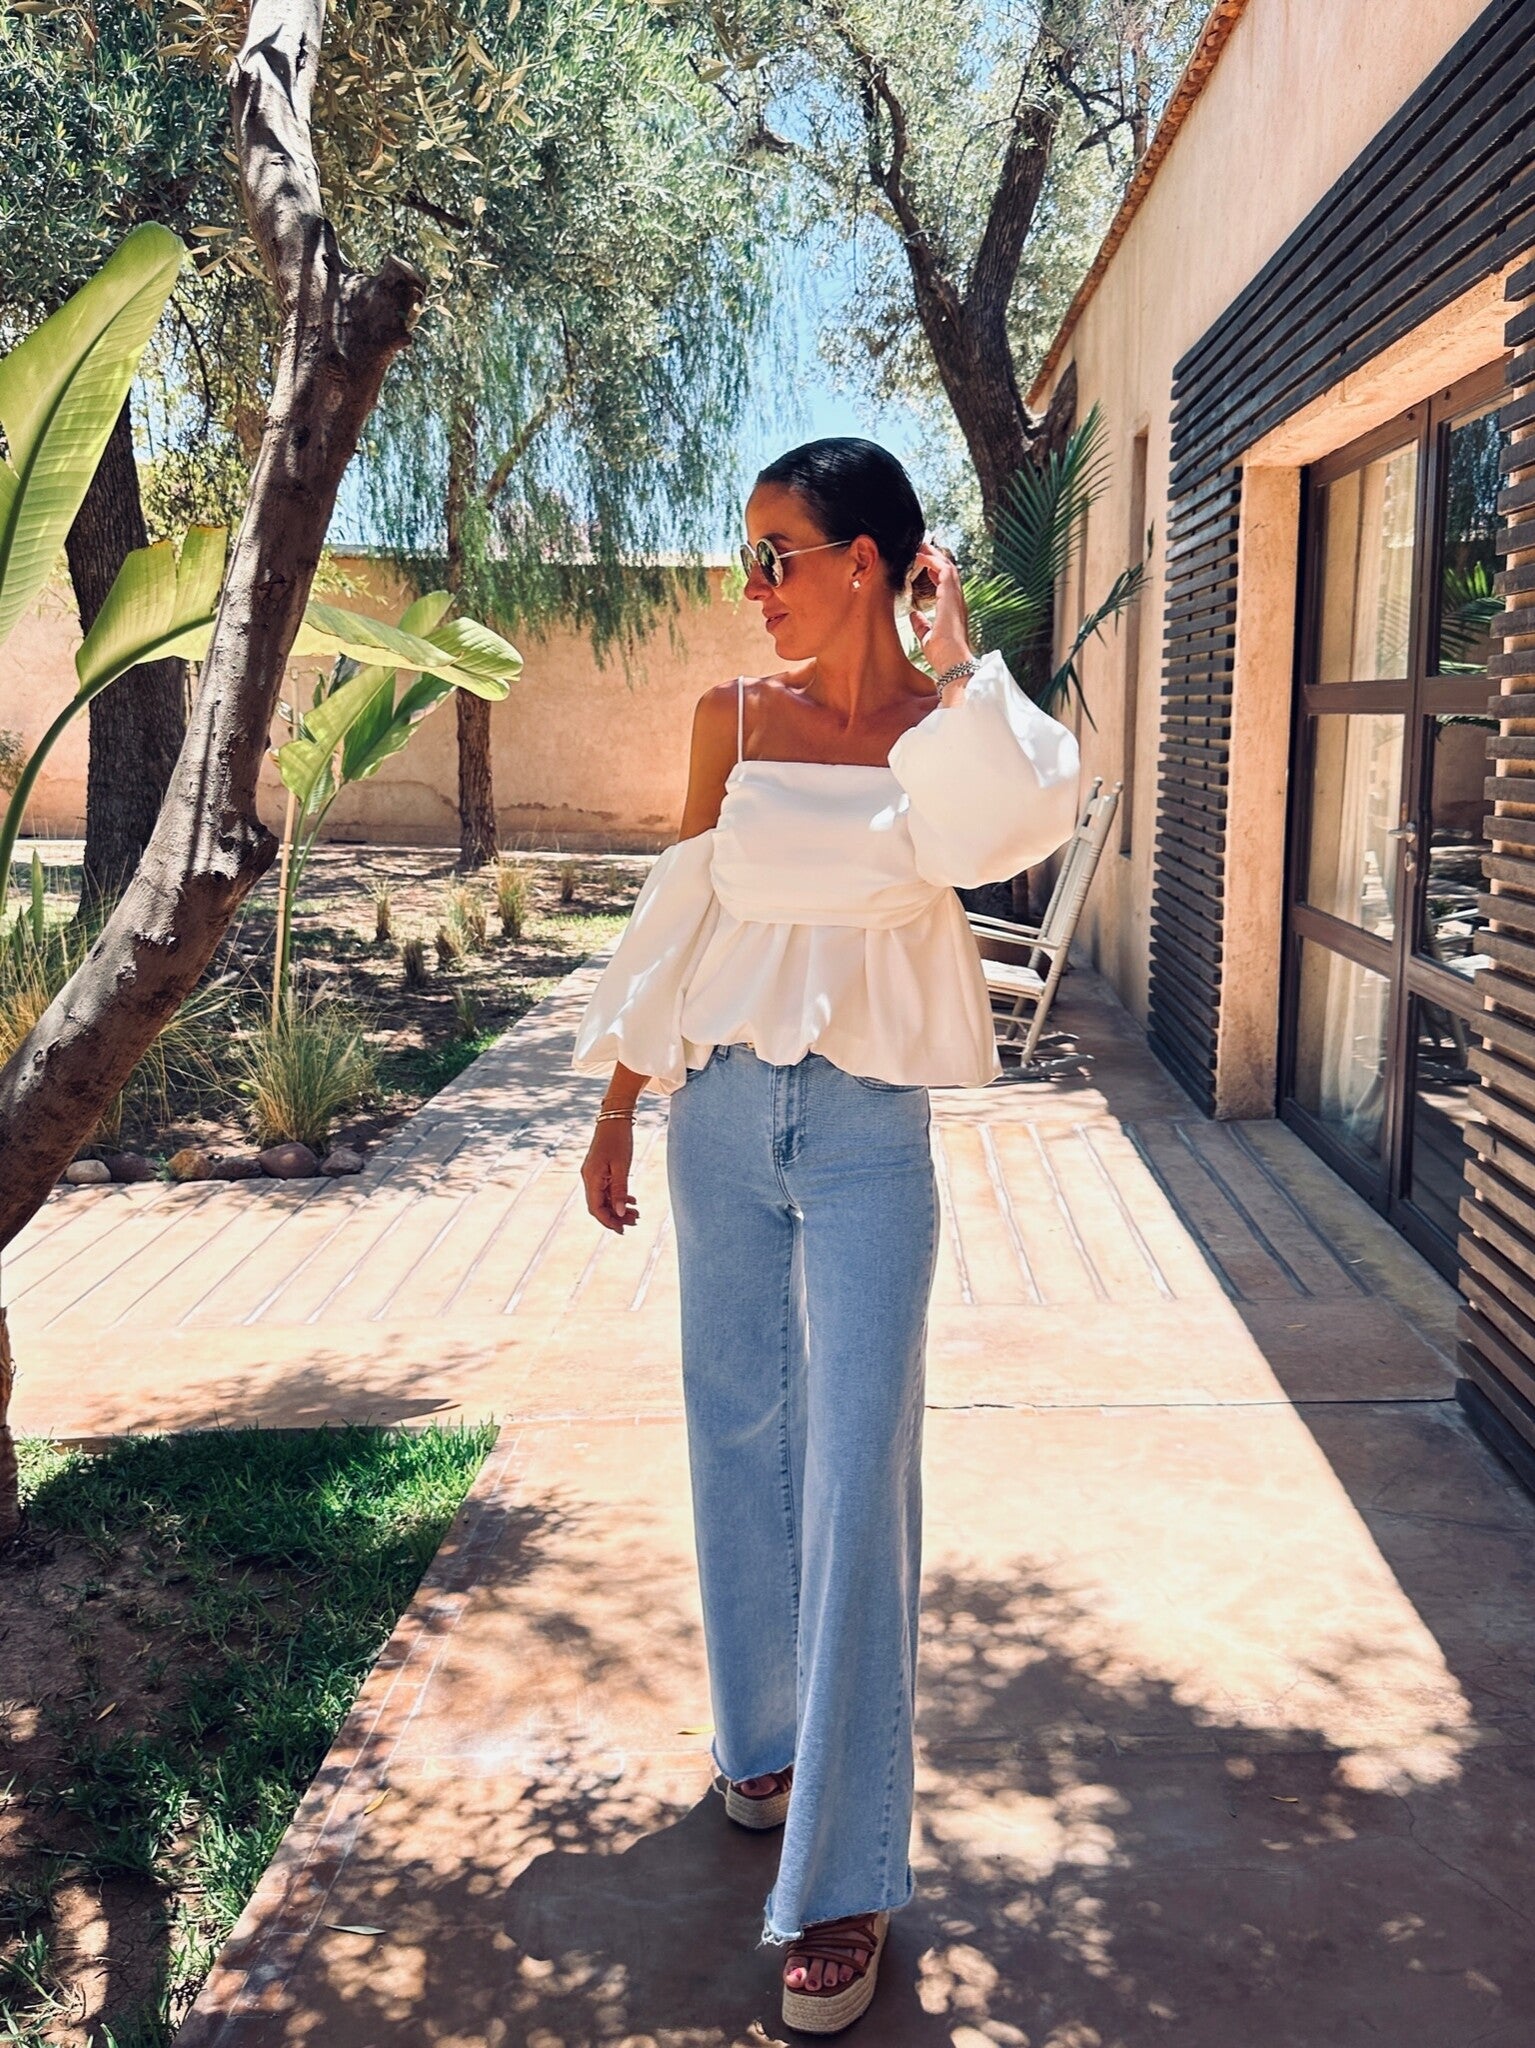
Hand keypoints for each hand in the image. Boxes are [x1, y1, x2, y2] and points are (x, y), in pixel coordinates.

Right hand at [581, 1118, 639, 1231]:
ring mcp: (593, 1174)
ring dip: (618, 1208)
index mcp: (592, 1178)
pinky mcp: (599, 1169)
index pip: (597, 1208)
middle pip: (599, 1206)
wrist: (614, 1117)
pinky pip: (606, 1189)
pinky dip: (618, 1197)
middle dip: (616, 1217)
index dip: (609, 1222)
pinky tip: (632, 1200)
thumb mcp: (622, 1166)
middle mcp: (589, 1178)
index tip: (623, 1230)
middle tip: (635, 1222)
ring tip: (637, 1213)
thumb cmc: (619, 1139)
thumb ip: (620, 1190)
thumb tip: (619, 1213)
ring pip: (604, 1198)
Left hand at [907, 541, 972, 682]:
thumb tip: (914, 615)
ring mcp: (956, 598)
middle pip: (948, 571)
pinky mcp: (951, 597)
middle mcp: (956, 601)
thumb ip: (922, 625)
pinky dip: (933, 562)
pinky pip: (944, 571)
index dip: (934, 571)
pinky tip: (921, 557)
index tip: (923, 563)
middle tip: (922, 547)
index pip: (945, 584)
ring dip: (934, 556)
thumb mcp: (927, 638)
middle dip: (935, 558)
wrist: (952, 662)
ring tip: (921, 546)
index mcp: (952, 610)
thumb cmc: (943, 656)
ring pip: (948, 568)